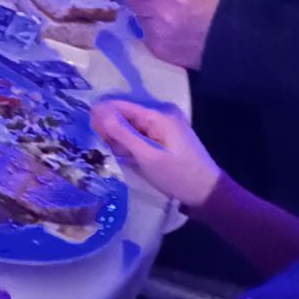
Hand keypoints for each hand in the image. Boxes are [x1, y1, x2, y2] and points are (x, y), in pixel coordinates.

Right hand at [88, 99, 220, 208]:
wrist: (207, 193)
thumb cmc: (178, 175)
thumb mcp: (147, 156)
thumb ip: (122, 132)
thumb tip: (97, 109)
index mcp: (158, 114)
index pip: (119, 105)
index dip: (102, 117)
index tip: (91, 136)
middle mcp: (162, 113)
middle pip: (124, 115)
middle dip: (112, 132)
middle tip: (111, 152)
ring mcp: (164, 124)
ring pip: (130, 126)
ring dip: (121, 141)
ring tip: (125, 159)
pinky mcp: (165, 135)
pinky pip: (139, 134)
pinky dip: (132, 145)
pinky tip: (132, 159)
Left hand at [124, 0, 222, 69]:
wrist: (234, 40)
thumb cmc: (217, 5)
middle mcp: (159, 13)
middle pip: (132, 2)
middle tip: (153, 0)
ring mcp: (157, 33)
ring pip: (140, 20)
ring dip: (148, 17)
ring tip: (167, 19)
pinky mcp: (158, 50)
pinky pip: (147, 37)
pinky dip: (155, 33)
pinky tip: (171, 33)